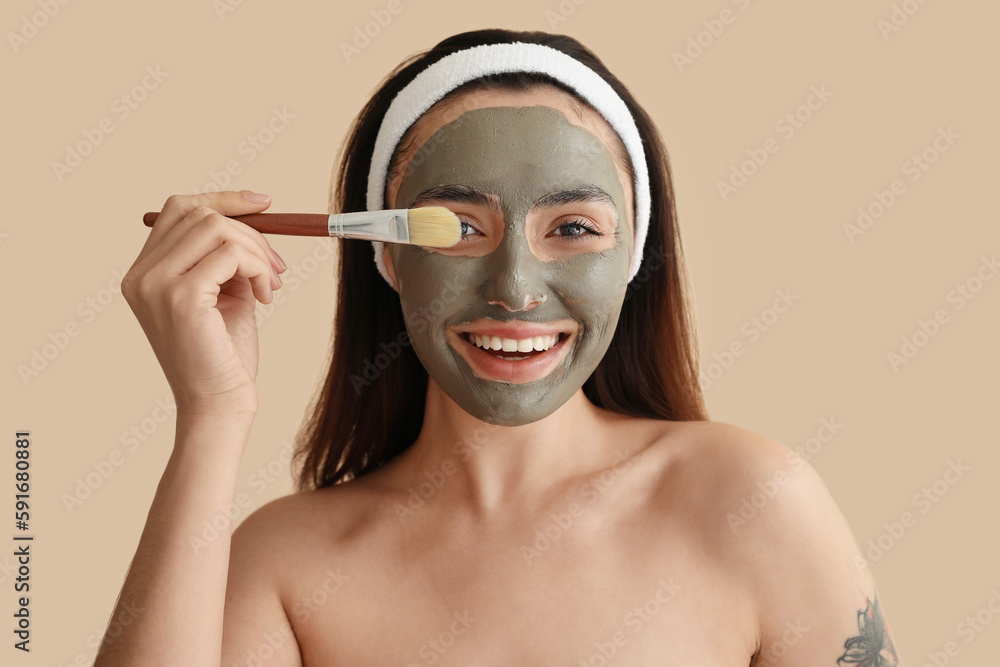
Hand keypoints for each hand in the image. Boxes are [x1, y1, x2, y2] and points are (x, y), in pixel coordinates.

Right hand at [122, 190, 285, 422]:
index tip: (263, 204)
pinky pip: (232, 253)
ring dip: (257, 252)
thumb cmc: (224, 356)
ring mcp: (156, 284)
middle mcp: (140, 275)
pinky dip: (259, 269)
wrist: (219, 404)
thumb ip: (227, 258)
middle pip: (199, 213)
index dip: (223, 200)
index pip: (179, 210)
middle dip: (250, 231)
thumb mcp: (226, 295)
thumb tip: (254, 217)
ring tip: (271, 284)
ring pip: (218, 228)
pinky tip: (266, 296)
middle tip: (277, 265)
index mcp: (144, 273)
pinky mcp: (181, 296)